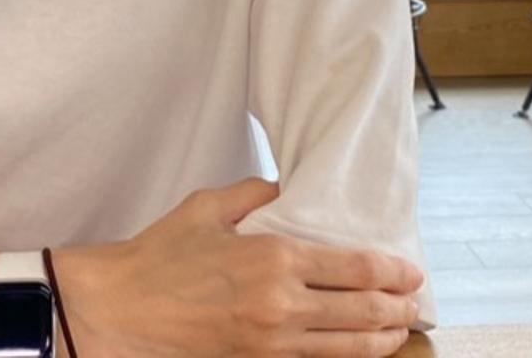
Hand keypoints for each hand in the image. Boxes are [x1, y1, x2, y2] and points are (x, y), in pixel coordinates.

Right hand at [53, 178, 423, 356]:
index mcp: (274, 258)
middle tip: (414, 303)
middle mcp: (282, 305)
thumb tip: (287, 191)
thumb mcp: (208, 208)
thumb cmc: (157, 259)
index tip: (410, 272)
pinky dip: (345, 357)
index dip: (392, 272)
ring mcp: (271, 343)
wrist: (116, 312)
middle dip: (397, 308)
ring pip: (347, 347)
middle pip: (363, 312)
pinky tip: (356, 349)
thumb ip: (257, 195)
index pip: (355, 268)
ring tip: (398, 331)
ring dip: (382, 339)